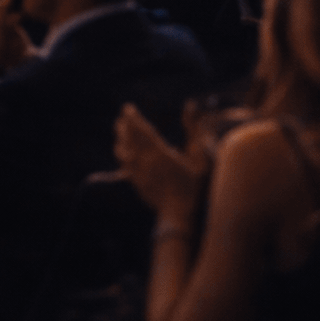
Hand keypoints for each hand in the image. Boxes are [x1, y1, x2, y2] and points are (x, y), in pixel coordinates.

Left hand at [113, 102, 206, 220]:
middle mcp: (145, 161)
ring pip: (123, 152)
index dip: (133, 118)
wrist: (180, 213)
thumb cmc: (194, 185)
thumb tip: (190, 107)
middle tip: (121, 117)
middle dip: (124, 126)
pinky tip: (123, 152)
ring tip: (119, 130)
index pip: (142, 130)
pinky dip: (122, 155)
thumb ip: (194, 131)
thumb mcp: (200, 158)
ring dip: (120, 139)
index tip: (127, 108)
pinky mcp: (136, 183)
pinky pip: (124, 165)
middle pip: (129, 139)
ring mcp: (138, 173)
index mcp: (160, 153)